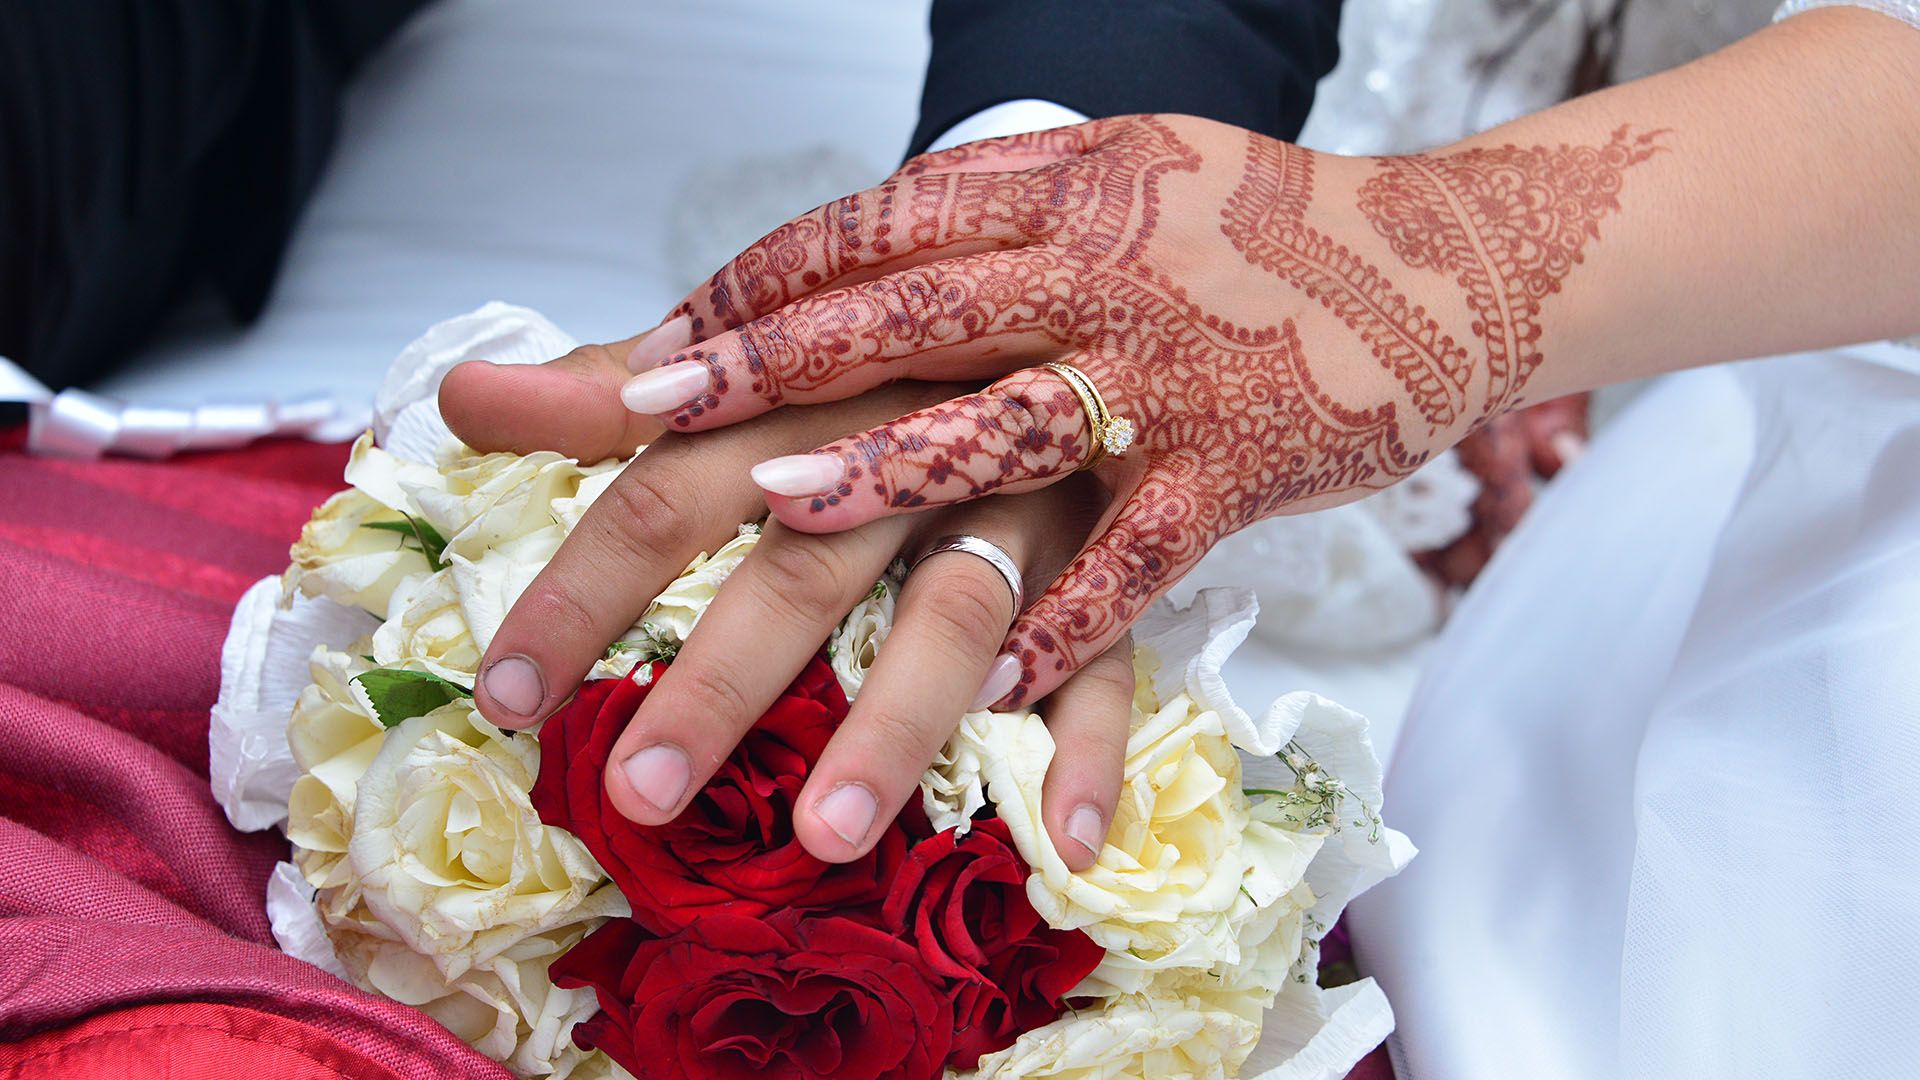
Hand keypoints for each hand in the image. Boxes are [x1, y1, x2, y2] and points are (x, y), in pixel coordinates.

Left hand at [438, 372, 1131, 868]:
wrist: (1064, 290)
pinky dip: (1091, 743)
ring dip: (892, 725)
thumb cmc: (871, 358)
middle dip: (720, 681)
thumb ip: (604, 390)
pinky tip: (1064, 835)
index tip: (505, 692)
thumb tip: (455, 400)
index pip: (673, 483)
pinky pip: (1114, 651)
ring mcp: (1020, 503)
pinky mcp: (1113, 554)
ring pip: (956, 614)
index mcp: (803, 390)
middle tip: (638, 793)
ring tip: (821, 837)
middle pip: (806, 564)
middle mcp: (909, 446)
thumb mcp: (744, 356)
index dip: (586, 587)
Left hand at [607, 114, 1662, 704]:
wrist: (1442, 259)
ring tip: (782, 519)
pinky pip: (1134, 565)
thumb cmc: (1247, 230)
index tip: (649, 361)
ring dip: (886, 482)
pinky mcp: (1235, 472)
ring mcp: (1160, 376)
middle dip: (761, 376)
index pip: (864, 236)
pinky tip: (983, 699)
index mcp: (1046, 198)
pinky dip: (1062, 636)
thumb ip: (969, 227)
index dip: (750, 293)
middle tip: (643, 422)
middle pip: (893, 325)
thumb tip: (820, 273)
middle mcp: (1088, 276)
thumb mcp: (1109, 186)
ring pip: (1001, 435)